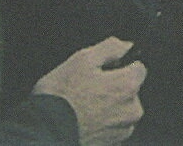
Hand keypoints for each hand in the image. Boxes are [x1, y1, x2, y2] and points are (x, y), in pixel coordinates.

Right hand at [32, 37, 146, 145]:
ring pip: (121, 109)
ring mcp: (122, 130)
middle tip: (89, 88)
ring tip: (83, 105)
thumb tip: (126, 45)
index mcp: (128, 86)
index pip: (139, 67)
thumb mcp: (83, 59)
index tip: (104, 70)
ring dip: (108, 105)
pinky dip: (102, 121)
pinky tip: (84, 118)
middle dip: (114, 86)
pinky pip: (112, 126)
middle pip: (130, 90)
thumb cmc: (61, 96)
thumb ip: (110, 48)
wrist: (44, 130)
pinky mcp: (111, 143)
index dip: (121, 65)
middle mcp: (131, 110)